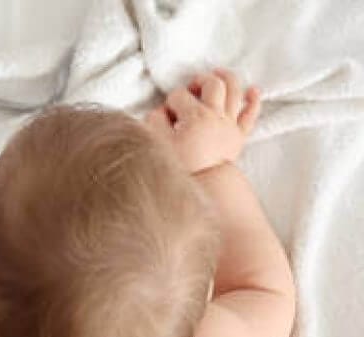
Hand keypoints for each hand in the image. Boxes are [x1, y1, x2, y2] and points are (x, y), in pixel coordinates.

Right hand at [145, 69, 260, 174]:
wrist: (203, 189)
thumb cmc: (180, 168)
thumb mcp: (159, 144)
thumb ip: (155, 122)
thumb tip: (161, 110)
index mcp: (194, 117)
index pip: (179, 96)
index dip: (170, 102)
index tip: (167, 116)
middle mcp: (215, 116)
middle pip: (212, 84)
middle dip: (199, 80)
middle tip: (191, 88)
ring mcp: (229, 125)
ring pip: (234, 90)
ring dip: (227, 78)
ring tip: (218, 75)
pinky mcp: (239, 137)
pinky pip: (250, 114)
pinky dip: (253, 100)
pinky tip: (253, 91)